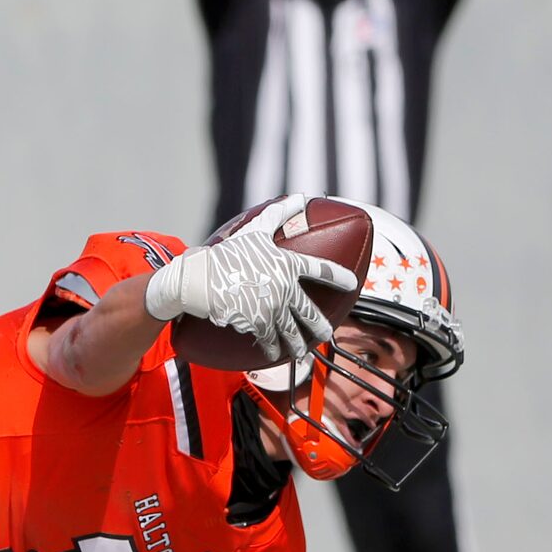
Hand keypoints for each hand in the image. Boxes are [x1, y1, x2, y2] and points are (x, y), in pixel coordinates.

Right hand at [143, 196, 356, 361]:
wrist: (199, 279)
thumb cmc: (225, 253)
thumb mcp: (254, 231)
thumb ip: (278, 214)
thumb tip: (299, 196)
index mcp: (287, 264)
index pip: (322, 270)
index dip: (339, 277)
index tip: (352, 284)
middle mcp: (284, 288)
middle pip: (310, 313)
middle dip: (320, 327)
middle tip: (327, 334)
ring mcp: (272, 308)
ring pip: (292, 332)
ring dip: (298, 345)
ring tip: (301, 352)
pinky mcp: (257, 324)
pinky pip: (270, 341)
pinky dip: (273, 350)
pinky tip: (275, 355)